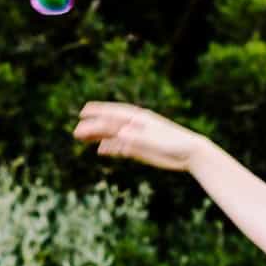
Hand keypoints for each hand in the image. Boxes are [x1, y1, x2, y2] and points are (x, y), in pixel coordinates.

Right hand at [72, 102, 206, 172]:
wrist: (189, 153)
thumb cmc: (173, 142)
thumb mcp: (153, 140)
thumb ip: (134, 138)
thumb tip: (117, 135)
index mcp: (139, 118)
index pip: (113, 114)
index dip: (98, 112)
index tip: (83, 112)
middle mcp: (135, 126)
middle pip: (110, 125)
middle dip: (93, 126)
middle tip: (76, 130)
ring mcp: (136, 137)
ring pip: (112, 135)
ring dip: (98, 137)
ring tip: (81, 138)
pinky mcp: (139, 149)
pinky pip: (120, 148)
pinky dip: (109, 148)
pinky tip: (100, 150)